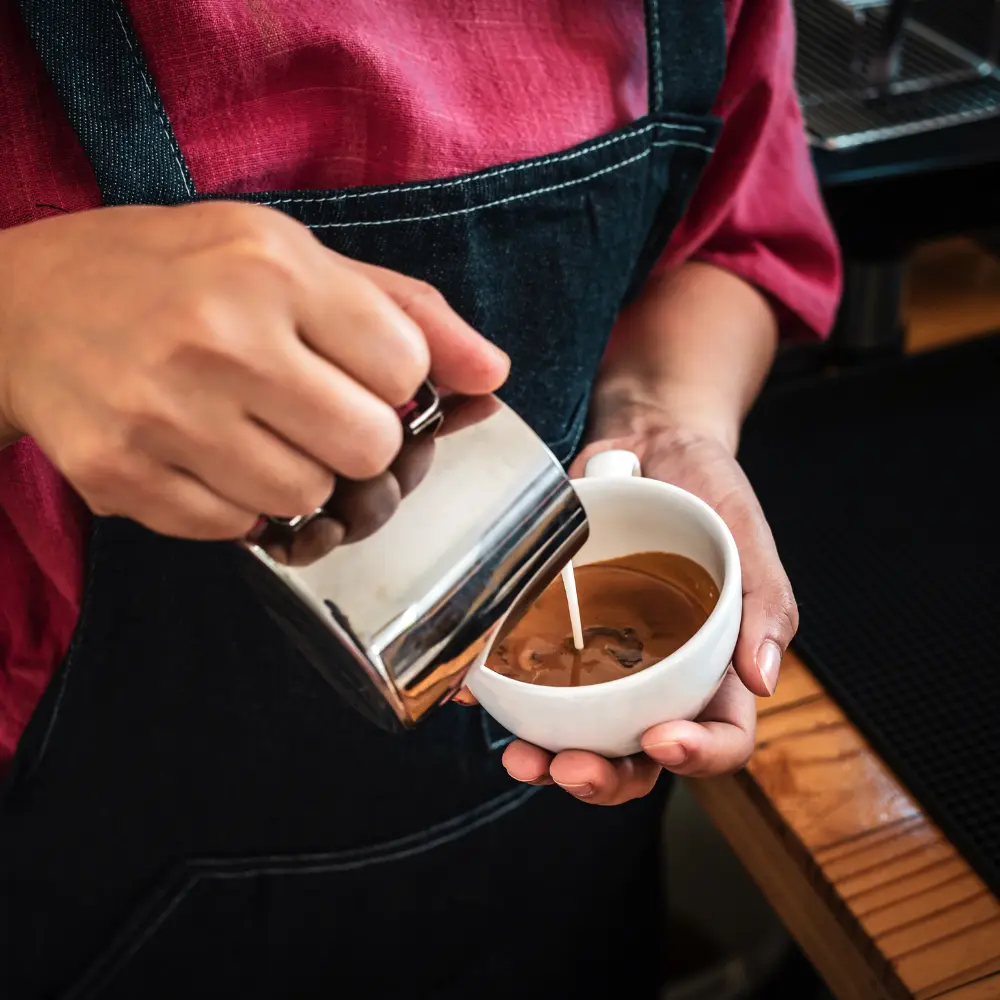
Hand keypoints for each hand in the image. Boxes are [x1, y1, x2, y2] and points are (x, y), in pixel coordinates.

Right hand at [0, 202, 507, 538]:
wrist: (26, 304)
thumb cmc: (177, 272)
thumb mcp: (291, 256)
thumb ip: (406, 312)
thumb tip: (493, 376)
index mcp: (272, 269)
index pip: (405, 368)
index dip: (397, 380)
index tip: (363, 369)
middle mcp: (219, 340)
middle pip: (368, 448)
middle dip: (360, 440)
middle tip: (317, 410)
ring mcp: (164, 416)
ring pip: (307, 499)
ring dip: (300, 475)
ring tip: (255, 428)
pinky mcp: (124, 478)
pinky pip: (239, 529)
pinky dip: (241, 502)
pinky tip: (209, 453)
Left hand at [496, 405, 797, 803]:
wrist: (648, 438)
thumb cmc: (708, 488)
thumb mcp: (746, 532)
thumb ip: (765, 605)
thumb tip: (762, 681)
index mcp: (715, 667)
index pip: (720, 737)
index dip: (697, 755)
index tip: (660, 739)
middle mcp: (658, 676)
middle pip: (639, 755)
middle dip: (605, 777)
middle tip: (568, 766)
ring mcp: (604, 659)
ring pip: (580, 732)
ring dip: (548, 757)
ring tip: (519, 755)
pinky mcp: (556, 630)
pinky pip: (529, 676)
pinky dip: (500, 693)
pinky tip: (473, 694)